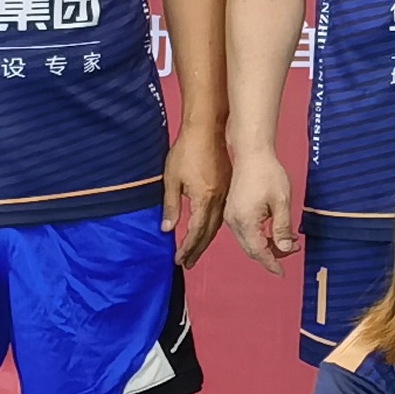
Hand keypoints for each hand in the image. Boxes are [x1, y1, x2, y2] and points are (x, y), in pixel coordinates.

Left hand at [164, 128, 228, 270]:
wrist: (206, 130)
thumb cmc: (186, 151)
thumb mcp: (172, 179)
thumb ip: (171, 206)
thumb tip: (167, 229)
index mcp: (205, 197)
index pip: (196, 230)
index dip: (187, 247)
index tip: (179, 259)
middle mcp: (219, 198)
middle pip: (209, 231)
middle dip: (197, 249)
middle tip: (188, 264)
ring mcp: (225, 192)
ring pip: (218, 224)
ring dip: (206, 240)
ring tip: (196, 252)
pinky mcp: (228, 186)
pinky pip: (222, 213)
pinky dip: (214, 227)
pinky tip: (208, 230)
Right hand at [226, 145, 301, 268]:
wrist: (252, 154)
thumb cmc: (268, 173)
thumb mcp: (281, 202)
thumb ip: (282, 228)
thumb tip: (285, 249)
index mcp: (245, 221)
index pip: (258, 251)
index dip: (271, 263)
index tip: (282, 272)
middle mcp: (233, 222)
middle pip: (252, 249)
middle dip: (272, 254)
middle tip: (293, 249)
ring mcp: (231, 216)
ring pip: (249, 241)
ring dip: (267, 245)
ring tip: (289, 240)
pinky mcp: (233, 211)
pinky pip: (246, 231)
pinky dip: (260, 235)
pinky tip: (275, 230)